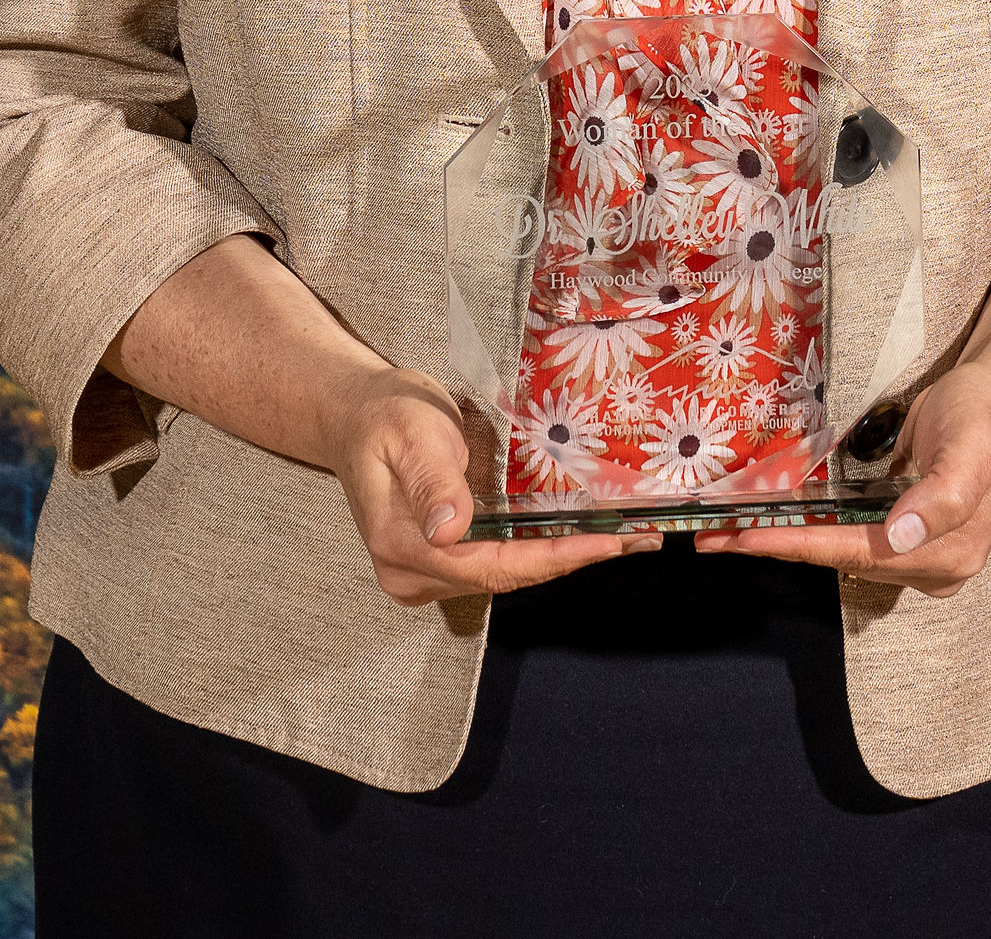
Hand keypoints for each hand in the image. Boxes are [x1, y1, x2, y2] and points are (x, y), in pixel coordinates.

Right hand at [321, 365, 648, 607]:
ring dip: (561, 556)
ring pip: (505, 573)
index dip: (554, 558)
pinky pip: (497, 560)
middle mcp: (412, 573)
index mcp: (402, 547)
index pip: (492, 566)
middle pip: (505, 577)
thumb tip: (450, 530)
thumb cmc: (383, 416)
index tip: (606, 544)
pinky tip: (579, 534)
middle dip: (571, 559)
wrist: (355, 414)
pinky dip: (539, 548)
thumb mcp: (409, 434)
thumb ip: (432, 480)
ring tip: (622, 538)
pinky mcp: (439, 560)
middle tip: (635, 539)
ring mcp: (424, 573)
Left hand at [694, 358, 990, 596]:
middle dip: (778, 548)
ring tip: (729, 533)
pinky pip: (850, 538)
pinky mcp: (910, 536)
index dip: (796, 546)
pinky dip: (811, 531)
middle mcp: (934, 565)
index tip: (745, 540)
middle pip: (841, 559)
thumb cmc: (987, 414)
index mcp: (949, 550)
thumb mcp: (971, 445)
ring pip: (841, 552)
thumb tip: (903, 538)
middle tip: (715, 538)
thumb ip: (943, 496)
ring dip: (787, 542)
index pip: (856, 553)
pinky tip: (774, 523)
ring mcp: (922, 554)